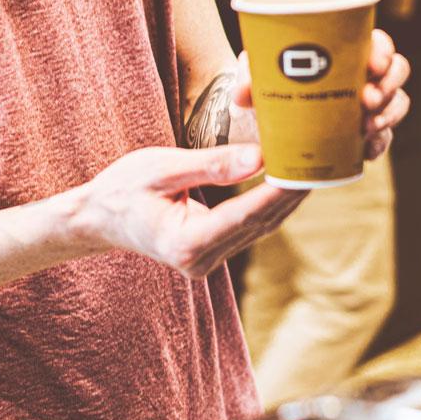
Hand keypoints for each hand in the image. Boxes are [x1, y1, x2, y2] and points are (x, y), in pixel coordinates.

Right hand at [66, 145, 308, 278]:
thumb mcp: (161, 169)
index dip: (281, 190)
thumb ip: (212, 166)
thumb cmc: (122, 189)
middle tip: (323, 159)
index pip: (248, 213)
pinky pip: (250, 226)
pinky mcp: (211, 252)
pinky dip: (270, 203)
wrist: (97, 218)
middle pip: (262, 223)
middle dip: (293, 192)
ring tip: (314, 165)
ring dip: (287, 198)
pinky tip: (288, 180)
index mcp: (187, 242)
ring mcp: (208, 261)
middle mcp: (202, 260)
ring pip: (261, 226)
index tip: (308, 166)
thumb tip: (260, 158)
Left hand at [233, 29, 409, 161]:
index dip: (384, 51)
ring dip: (390, 114)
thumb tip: (243, 95)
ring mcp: (368, 105)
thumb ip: (247, 78)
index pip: (378, 43)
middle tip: (367, 100)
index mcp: (346, 51)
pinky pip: (384, 137)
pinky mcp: (364, 133)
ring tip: (367, 127)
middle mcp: (362, 74)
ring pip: (397, 103)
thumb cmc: (267, 85)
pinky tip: (367, 151)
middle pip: (397, 71)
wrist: (266, 119)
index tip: (373, 64)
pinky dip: (379, 143)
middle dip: (389, 85)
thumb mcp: (255, 78)